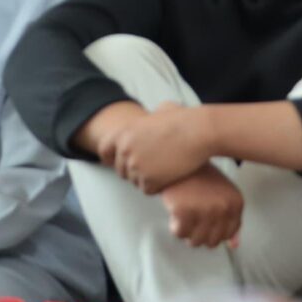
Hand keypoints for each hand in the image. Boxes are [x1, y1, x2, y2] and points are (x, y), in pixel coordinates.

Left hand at [100, 104, 217, 194]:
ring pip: (135, 181)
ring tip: (165, 168)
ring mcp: (135, 166)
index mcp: (124, 132)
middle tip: (154, 166)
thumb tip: (155, 116)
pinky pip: (147, 190)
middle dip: (134, 171)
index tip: (116, 163)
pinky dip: (158, 187)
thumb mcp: (160, 111)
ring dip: (148, 179)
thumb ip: (149, 120)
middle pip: (121, 171)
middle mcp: (125, 150)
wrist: (198, 132)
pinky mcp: (148, 180)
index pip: (104, 150)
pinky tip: (169, 176)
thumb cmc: (184, 119)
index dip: (110, 158)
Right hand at [159, 167, 245, 249]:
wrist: (177, 156)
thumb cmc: (198, 175)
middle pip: (211, 242)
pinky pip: (179, 233)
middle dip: (199, 232)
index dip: (212, 231)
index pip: (227, 235)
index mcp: (236, 203)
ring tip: (184, 212)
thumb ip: (230, 220)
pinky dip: (174, 226)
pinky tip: (175, 209)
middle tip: (192, 215)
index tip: (204, 219)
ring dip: (187, 230)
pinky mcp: (184, 211)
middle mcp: (223, 208)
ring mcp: (204, 210)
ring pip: (195, 241)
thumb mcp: (221, 193)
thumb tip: (234, 246)